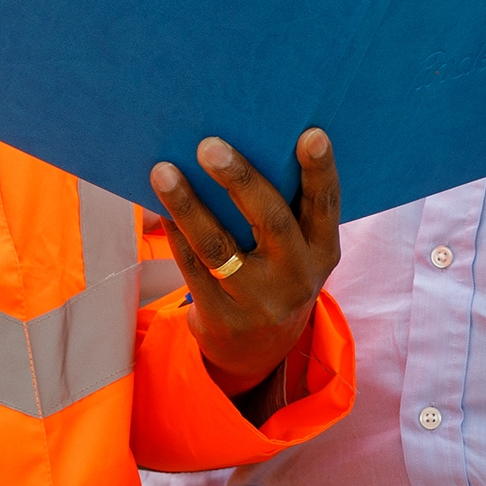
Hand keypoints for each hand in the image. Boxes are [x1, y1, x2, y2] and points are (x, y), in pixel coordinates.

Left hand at [150, 131, 343, 393]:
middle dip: (240, 179)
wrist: (258, 351)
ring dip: (188, 205)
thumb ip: (284, 209)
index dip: (320, 171)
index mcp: (322, 251)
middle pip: (270, 221)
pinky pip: (192, 267)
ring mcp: (259, 302)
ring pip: (219, 246)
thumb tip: (235, 147)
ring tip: (163, 171)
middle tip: (209, 145)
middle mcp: (296, 277)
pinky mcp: (222, 318)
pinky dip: (176, 231)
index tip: (311, 134)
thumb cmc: (275, 273)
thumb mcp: (297, 251)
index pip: (324, 206)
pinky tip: (160, 205)